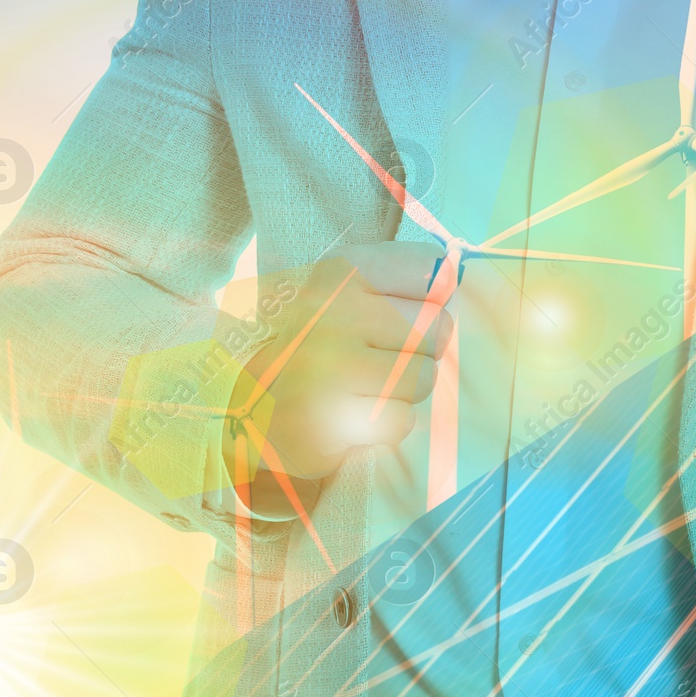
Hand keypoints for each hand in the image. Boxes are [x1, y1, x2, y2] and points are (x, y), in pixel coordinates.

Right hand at [228, 242, 453, 509]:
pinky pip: (400, 421)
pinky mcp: (331, 420)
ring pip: (423, 379)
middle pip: (438, 329)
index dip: (430, 299)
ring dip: (404, 392)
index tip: (402, 313)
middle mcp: (332, 312)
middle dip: (419, 352)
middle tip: (378, 360)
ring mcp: (329, 368)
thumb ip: (400, 281)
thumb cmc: (309, 346)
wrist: (238, 407)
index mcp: (338, 272)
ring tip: (362, 388)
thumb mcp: (340, 294)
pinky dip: (385, 425)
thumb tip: (457, 283)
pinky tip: (353, 414)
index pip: (432, 271)